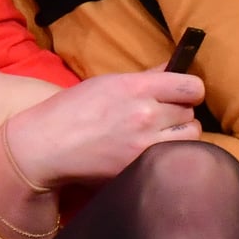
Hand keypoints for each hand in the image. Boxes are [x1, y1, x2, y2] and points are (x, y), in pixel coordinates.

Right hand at [2, 70, 202, 187]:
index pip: (192, 86)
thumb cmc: (71, 110)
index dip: (189, 91)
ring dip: (178, 136)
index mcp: (137, 88)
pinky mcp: (140, 168)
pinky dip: (166, 155)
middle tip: (161, 118)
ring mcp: (145, 145)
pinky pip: (172, 159)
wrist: (46, 145)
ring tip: (158, 136)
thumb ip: (145, 78)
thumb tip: (173, 70)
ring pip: (189, 138)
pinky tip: (149, 153)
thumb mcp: (108, 83)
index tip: (181, 95)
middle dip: (179, 114)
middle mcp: (146, 115)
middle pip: (191, 114)